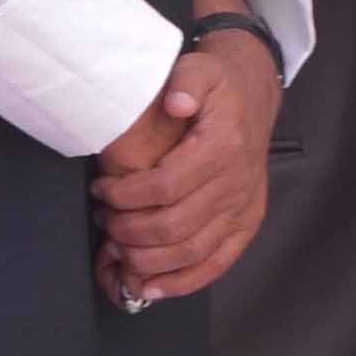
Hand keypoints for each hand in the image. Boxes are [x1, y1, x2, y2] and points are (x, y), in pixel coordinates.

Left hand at [95, 30, 280, 304]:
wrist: (255, 93)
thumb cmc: (219, 84)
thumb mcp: (200, 67)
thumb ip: (186, 81)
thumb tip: (175, 103)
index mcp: (223, 148)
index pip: (165, 187)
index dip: (125, 196)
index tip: (100, 190)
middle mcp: (237, 184)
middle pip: (174, 226)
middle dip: (127, 230)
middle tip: (104, 219)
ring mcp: (244, 208)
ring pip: (191, 251)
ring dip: (146, 259)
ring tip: (117, 247)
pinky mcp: (247, 223)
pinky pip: (217, 263)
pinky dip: (183, 282)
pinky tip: (152, 287)